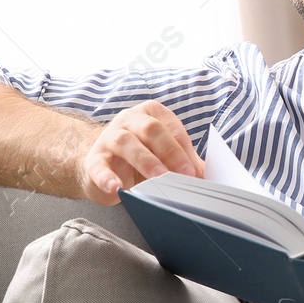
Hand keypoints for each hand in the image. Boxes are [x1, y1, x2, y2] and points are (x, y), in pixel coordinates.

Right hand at [77, 100, 205, 205]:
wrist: (102, 166)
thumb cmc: (141, 158)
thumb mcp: (165, 157)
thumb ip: (187, 164)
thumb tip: (209, 178)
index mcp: (153, 115)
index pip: (173, 129)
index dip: (185, 151)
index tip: (195, 172)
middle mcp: (130, 120)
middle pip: (151, 130)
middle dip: (170, 152)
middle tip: (183, 175)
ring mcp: (109, 137)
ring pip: (126, 142)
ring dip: (144, 160)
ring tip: (157, 179)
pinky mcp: (93, 159)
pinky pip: (99, 166)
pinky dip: (107, 177)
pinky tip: (116, 187)